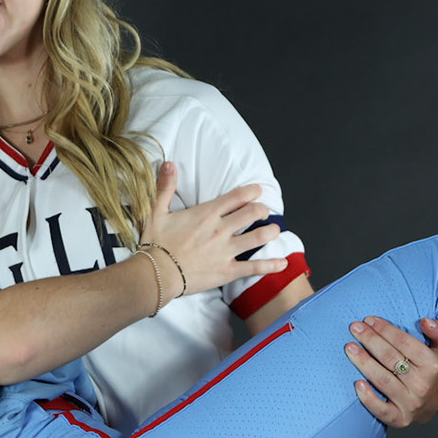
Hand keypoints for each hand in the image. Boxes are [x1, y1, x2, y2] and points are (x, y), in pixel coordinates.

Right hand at [137, 161, 284, 297]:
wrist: (156, 274)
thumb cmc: (155, 244)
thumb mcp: (156, 212)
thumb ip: (165, 187)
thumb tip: (168, 164)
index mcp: (207, 214)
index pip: (236, 197)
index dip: (251, 191)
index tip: (258, 190)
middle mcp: (220, 230)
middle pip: (251, 214)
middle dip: (262, 210)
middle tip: (264, 210)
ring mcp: (226, 251)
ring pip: (257, 237)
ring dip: (270, 232)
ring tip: (275, 230)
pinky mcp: (228, 271)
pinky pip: (254, 267)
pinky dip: (270, 264)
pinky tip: (282, 262)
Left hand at [346, 316, 437, 427]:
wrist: (432, 408)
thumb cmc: (434, 374)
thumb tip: (426, 321)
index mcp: (433, 366)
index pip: (404, 342)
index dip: (385, 329)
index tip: (369, 320)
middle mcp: (422, 385)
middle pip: (390, 358)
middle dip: (370, 340)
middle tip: (355, 328)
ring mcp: (410, 403)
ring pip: (382, 379)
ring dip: (363, 362)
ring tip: (350, 348)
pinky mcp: (400, 419)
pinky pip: (381, 409)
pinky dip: (367, 398)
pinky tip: (356, 383)